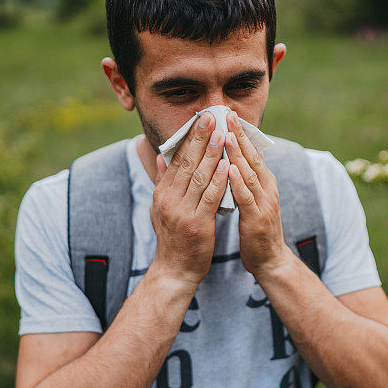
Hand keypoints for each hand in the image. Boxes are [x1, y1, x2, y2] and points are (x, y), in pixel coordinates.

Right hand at [149, 113, 228, 287]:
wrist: (175, 271)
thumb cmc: (172, 238)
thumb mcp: (160, 208)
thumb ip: (163, 181)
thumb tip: (162, 157)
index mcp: (162, 193)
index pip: (177, 159)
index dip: (189, 138)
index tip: (201, 120)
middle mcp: (169, 199)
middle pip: (187, 163)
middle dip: (200, 138)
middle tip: (210, 117)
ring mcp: (182, 211)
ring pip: (199, 176)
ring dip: (212, 154)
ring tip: (222, 134)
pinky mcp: (197, 223)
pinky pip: (210, 197)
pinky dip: (219, 180)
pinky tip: (227, 165)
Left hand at [224, 110, 292, 277]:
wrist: (270, 261)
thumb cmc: (255, 230)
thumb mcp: (250, 200)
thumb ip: (242, 181)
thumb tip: (230, 161)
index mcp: (264, 183)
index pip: (252, 153)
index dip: (241, 133)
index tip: (228, 115)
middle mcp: (267, 188)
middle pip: (252, 157)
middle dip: (240, 135)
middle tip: (228, 114)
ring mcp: (264, 203)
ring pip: (249, 173)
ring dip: (238, 154)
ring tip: (226, 135)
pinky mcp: (257, 218)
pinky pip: (246, 197)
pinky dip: (238, 182)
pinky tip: (229, 170)